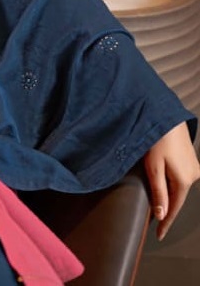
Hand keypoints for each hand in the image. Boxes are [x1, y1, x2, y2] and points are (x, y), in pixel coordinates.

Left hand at [143, 121, 199, 239]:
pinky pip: (180, 176)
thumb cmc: (156, 137)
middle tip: (152, 219)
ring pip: (178, 186)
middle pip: (177, 197)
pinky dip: (171, 181)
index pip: (174, 208)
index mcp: (185, 180)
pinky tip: (162, 182)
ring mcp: (194, 165)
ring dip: (168, 193)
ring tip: (155, 202)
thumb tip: (162, 215)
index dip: (165, 223)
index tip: (158, 235)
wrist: (163, 111)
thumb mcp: (153, 167)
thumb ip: (158, 192)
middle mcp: (193, 175)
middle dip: (165, 207)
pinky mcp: (190, 157)